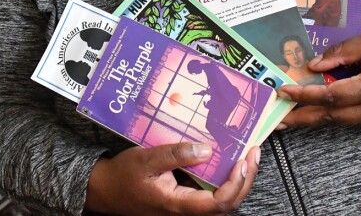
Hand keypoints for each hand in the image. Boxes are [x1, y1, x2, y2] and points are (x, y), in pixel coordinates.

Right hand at [86, 142, 259, 214]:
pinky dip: (226, 178)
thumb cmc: (124, 176)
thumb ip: (177, 154)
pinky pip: (212, 194)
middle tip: (254, 152)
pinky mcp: (186, 201)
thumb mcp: (147, 159)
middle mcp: (187, 211)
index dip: (237, 183)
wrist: (107, 190)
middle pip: (228, 204)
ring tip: (247, 155)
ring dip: (239, 180)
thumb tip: (207, 150)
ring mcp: (188, 208)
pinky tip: (228, 161)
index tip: (244, 160)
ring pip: (223, 201)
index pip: (220, 202)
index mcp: (179, 204)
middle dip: (246, 179)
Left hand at [277, 31, 360, 127]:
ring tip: (293, 117)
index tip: (283, 92)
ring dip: (317, 117)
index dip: (304, 95)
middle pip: (333, 116)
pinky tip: (321, 109)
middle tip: (277, 120)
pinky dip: (337, 114)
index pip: (330, 95)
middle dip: (303, 118)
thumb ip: (341, 53)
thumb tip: (313, 65)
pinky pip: (356, 118)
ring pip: (344, 120)